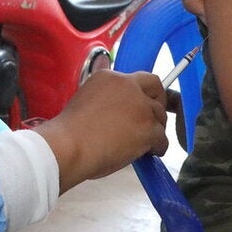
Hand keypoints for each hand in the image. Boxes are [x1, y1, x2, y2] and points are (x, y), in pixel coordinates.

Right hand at [32, 70, 167, 192]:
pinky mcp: (148, 128)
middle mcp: (128, 86)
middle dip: (158, 104)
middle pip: (156, 89)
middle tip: (152, 120)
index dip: (144, 92)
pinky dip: (158, 147)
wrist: (69, 145)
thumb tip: (120, 112)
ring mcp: (141, 107)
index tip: (142, 104)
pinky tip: (148, 154)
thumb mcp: (86, 99)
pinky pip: (162, 139)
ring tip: (145, 143)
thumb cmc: (70, 131)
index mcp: (110, 77)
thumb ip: (107, 98)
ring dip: (155, 129)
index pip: (138, 78)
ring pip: (160, 117)